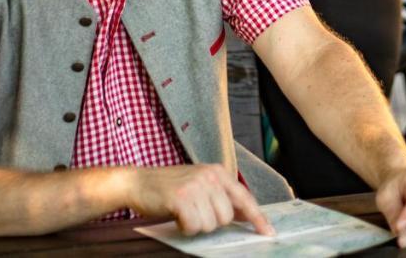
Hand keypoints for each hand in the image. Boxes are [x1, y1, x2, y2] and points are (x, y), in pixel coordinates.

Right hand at [128, 164, 273, 236]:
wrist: (138, 182)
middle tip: (194, 212)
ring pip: (210, 224)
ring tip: (183, 212)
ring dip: (196, 225)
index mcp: (218, 172)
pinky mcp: (181, 197)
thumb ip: (222, 197)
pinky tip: (176, 216)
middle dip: (211, 222)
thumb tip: (246, 216)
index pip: (244, 197)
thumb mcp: (200, 184)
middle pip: (226, 217)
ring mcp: (196, 186)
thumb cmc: (169, 187)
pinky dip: (185, 227)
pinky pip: (193, 226)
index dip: (257, 217)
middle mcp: (210, 176)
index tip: (268, 232)